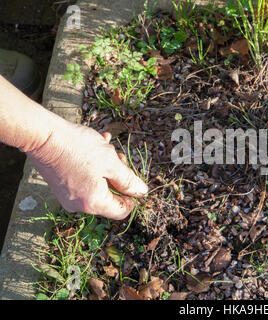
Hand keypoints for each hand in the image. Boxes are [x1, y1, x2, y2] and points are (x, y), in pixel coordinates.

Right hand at [27, 120, 147, 219]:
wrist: (42, 136)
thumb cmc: (78, 149)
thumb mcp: (111, 163)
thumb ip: (128, 180)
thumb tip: (141, 192)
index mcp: (94, 204)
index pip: (122, 210)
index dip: (132, 196)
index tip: (134, 178)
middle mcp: (79, 205)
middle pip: (109, 196)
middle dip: (118, 175)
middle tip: (118, 155)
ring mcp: (68, 196)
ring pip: (97, 184)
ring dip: (106, 166)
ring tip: (106, 146)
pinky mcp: (60, 185)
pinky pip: (84, 179)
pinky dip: (92, 165)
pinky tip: (96, 144)